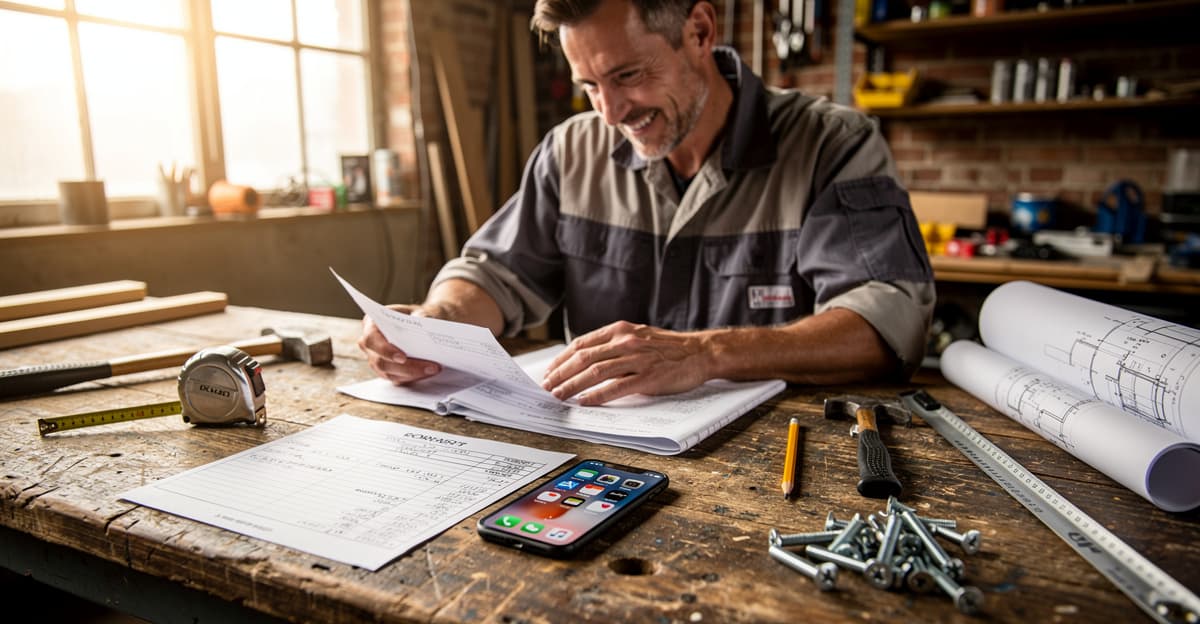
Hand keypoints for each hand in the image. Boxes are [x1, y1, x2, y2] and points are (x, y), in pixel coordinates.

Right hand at [357, 304, 442, 383]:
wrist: (421, 323)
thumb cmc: (416, 316)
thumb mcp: (419, 310)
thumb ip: (420, 315)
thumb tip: (423, 322)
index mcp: (371, 324)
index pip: (371, 339)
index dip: (385, 350)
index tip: (402, 357)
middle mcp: (370, 344)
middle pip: (380, 361)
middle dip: (406, 366)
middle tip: (429, 366)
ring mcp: (376, 359)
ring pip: (389, 373)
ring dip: (413, 374)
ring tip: (434, 368)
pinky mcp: (386, 371)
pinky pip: (397, 379)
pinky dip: (414, 377)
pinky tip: (429, 372)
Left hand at [541, 321, 713, 405]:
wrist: (699, 352)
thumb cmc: (667, 348)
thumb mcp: (637, 336)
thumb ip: (613, 345)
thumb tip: (585, 360)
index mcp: (619, 330)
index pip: (581, 344)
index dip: (561, 359)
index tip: (550, 372)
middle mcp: (625, 341)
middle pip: (583, 358)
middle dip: (561, 374)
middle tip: (547, 387)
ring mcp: (636, 358)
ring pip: (595, 372)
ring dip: (573, 385)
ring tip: (559, 396)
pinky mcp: (648, 376)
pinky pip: (617, 386)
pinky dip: (597, 395)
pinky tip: (585, 402)